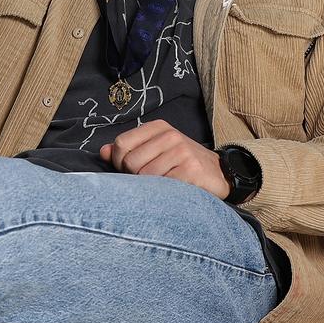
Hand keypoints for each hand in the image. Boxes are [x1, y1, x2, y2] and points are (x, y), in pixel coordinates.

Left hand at [100, 120, 229, 199]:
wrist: (220, 174)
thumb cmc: (182, 164)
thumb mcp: (157, 150)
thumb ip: (129, 150)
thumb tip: (103, 152)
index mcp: (159, 128)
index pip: (121, 144)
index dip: (119, 162)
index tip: (131, 171)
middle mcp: (170, 135)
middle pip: (130, 162)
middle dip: (135, 178)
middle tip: (151, 181)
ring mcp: (182, 151)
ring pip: (145, 177)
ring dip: (151, 188)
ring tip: (164, 187)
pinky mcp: (191, 170)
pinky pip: (162, 186)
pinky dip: (163, 194)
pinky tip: (173, 192)